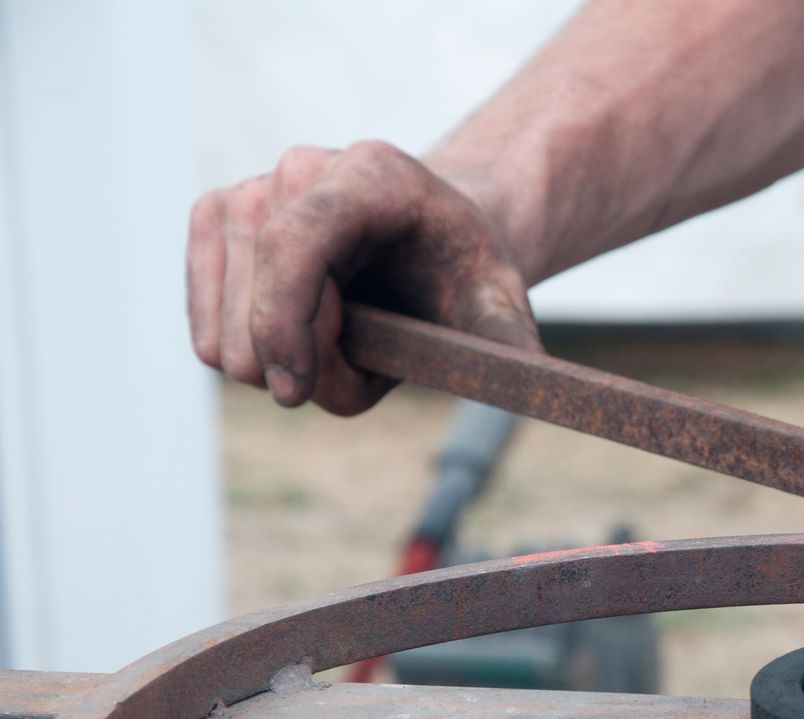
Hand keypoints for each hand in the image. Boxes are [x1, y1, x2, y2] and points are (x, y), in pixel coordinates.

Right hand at [187, 140, 538, 414]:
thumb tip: (527, 385)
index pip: (293, 242)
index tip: (295, 394)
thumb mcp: (502, 308)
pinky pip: (205, 329)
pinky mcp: (214, 221)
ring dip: (286, 365)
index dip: (284, 323)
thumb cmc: (466, 274)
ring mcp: (248, 190)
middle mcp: (301, 168)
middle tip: (369, 356)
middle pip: (252, 300)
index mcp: (374, 175)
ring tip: (347, 341)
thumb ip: (510, 346)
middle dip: (306, 362)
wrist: (435, 235)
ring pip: (223, 331)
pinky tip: (305, 336)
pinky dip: (254, 355)